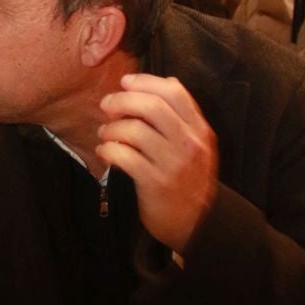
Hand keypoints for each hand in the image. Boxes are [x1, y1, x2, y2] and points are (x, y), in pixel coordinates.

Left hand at [96, 72, 216, 253]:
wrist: (195, 223)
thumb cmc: (187, 178)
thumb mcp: (196, 145)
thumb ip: (182, 116)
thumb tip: (164, 81)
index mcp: (200, 130)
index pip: (175, 92)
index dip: (145, 81)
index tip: (125, 82)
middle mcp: (190, 144)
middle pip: (152, 106)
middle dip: (122, 100)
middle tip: (106, 105)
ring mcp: (173, 164)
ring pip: (135, 130)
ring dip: (111, 128)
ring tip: (105, 133)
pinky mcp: (155, 183)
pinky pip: (124, 156)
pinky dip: (108, 150)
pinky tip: (105, 151)